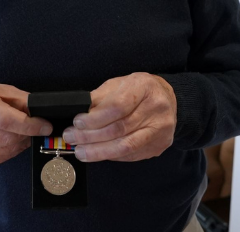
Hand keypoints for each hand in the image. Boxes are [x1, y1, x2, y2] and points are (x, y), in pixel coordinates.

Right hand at [0, 83, 52, 167]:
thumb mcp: (1, 90)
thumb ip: (22, 101)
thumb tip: (41, 115)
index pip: (5, 120)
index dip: (29, 125)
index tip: (45, 126)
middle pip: (7, 138)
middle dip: (26, 134)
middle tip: (32, 128)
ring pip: (5, 151)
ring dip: (19, 143)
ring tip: (19, 132)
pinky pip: (0, 159)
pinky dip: (10, 151)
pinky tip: (7, 140)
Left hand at [62, 72, 176, 162]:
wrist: (167, 98)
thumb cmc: (139, 90)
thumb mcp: (118, 83)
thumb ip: (100, 97)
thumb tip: (80, 113)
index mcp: (144, 87)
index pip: (117, 106)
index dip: (95, 118)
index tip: (77, 123)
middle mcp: (156, 109)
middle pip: (119, 128)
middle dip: (91, 136)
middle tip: (72, 138)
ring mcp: (159, 130)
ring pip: (125, 146)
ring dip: (99, 151)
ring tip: (81, 152)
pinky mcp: (158, 146)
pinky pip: (131, 155)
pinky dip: (111, 155)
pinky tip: (98, 153)